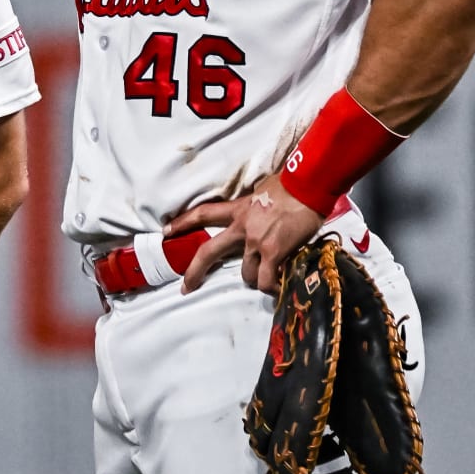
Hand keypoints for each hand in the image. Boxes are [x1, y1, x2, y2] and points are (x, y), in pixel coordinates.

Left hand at [165, 173, 323, 294]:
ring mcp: (256, 242)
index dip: (183, 223)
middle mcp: (242, 228)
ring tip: (266, 279)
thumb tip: (258, 210)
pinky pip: (267, 280)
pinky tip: (280, 287)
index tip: (166, 231)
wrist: (308, 187)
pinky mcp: (273, 252)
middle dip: (194, 272)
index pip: (203, 214)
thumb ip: (254, 206)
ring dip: (254, 279)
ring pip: (246, 274)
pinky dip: (272, 286)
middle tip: (186, 287)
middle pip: (209, 252)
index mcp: (238, 209)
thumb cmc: (291, 186)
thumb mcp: (262, 192)